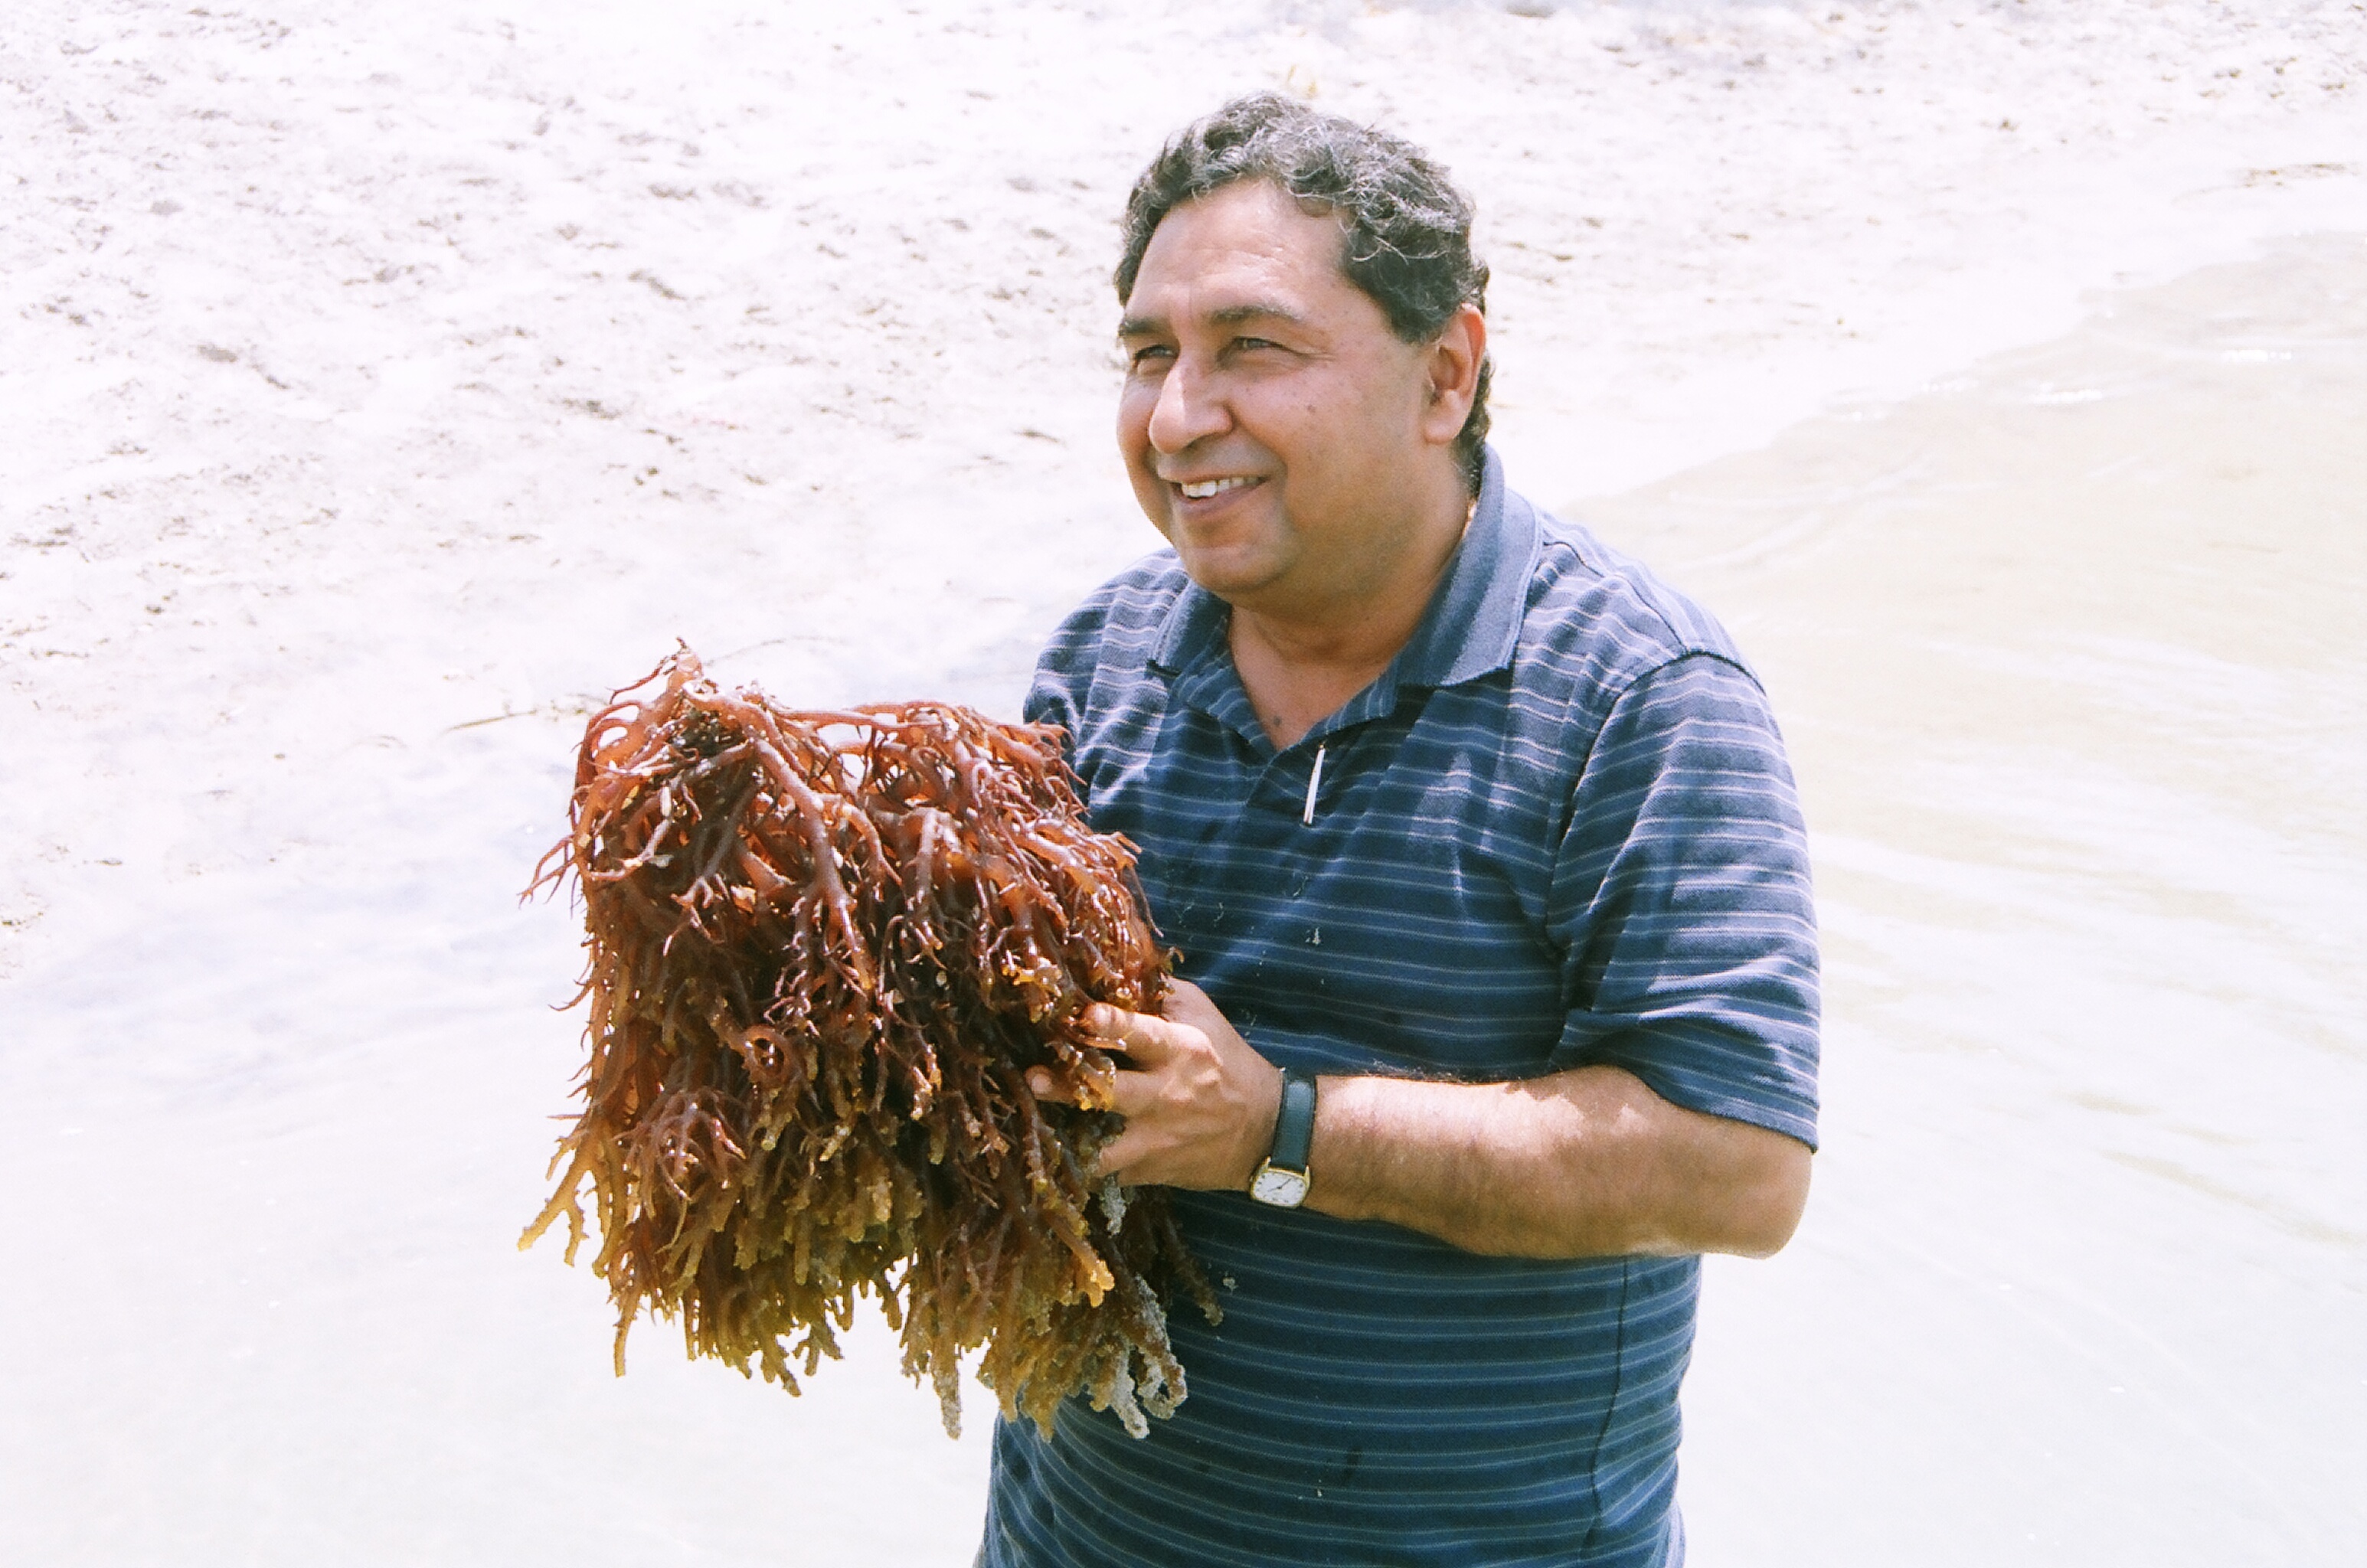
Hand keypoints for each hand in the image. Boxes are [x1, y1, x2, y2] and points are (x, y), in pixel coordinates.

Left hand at [1028, 979, 1282, 1190]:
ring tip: (1036, 1127)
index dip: (1112, 1023)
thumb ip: (1160, 994)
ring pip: (1100, 1148)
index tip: (1084, 1015)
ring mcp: (1156, 1139)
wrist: (1263, 1130)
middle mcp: (1166, 1095)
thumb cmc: (1226, 1061)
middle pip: (1109, 1093)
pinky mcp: (1149, 1171)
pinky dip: (1084, 1159)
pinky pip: (1107, 1170)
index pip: (1143, 1034)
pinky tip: (1061, 1148)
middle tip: (1033, 1078)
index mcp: (1181, 1050)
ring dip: (1065, 1137)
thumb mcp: (1203, 1017)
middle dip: (1066, 1087)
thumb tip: (1112, 969)